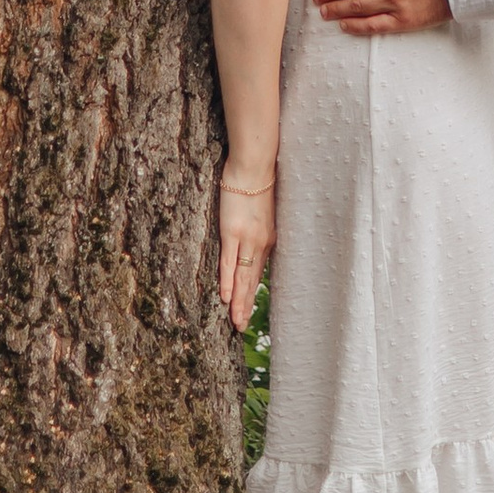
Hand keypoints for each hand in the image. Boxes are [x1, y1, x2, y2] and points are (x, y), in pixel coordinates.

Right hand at [217, 164, 274, 330]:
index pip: (258, 272)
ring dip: (238, 302)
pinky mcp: (232, 232)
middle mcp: (260, 243)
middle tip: (240, 327)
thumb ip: (258, 226)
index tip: (248, 308)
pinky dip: (227, 282)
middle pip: (251, 280)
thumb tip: (254, 234)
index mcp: (268, 238)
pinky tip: (225, 298)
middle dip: (246, 304)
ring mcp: (246, 239)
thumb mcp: (262, 209)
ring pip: (242, 277)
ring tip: (235, 322)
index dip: (252, 291)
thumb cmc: (257, 182)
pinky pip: (229, 262)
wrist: (254, 165)